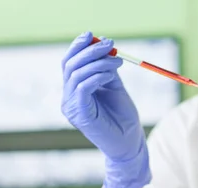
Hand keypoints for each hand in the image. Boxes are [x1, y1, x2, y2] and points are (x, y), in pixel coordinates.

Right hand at [61, 32, 150, 187]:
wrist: (129, 143)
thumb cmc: (123, 118)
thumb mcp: (114, 87)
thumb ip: (106, 70)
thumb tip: (104, 46)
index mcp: (74, 91)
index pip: (69, 63)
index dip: (78, 47)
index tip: (93, 35)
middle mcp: (68, 98)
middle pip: (70, 65)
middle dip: (90, 50)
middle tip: (110, 44)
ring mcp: (71, 107)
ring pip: (76, 74)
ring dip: (98, 62)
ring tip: (117, 61)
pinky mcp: (79, 114)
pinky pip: (82, 87)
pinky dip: (96, 76)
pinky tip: (110, 74)